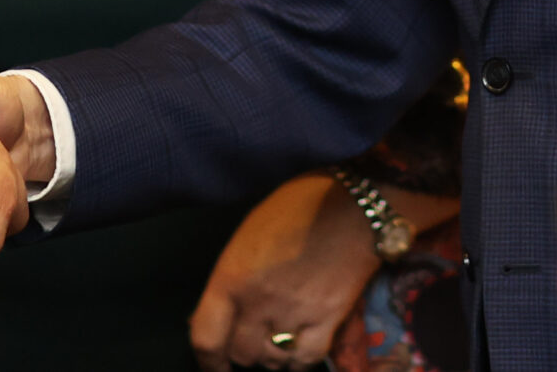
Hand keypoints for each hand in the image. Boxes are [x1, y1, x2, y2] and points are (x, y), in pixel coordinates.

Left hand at [190, 173, 375, 369]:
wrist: (350, 202)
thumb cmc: (295, 208)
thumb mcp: (248, 236)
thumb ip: (230, 280)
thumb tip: (214, 316)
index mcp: (232, 276)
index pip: (206, 338)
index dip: (209, 362)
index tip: (216, 366)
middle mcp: (259, 300)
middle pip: (242, 353)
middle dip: (245, 351)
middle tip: (255, 338)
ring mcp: (294, 311)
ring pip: (273, 360)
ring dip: (273, 356)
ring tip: (279, 341)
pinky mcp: (328, 318)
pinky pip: (307, 359)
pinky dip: (301, 360)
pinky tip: (300, 349)